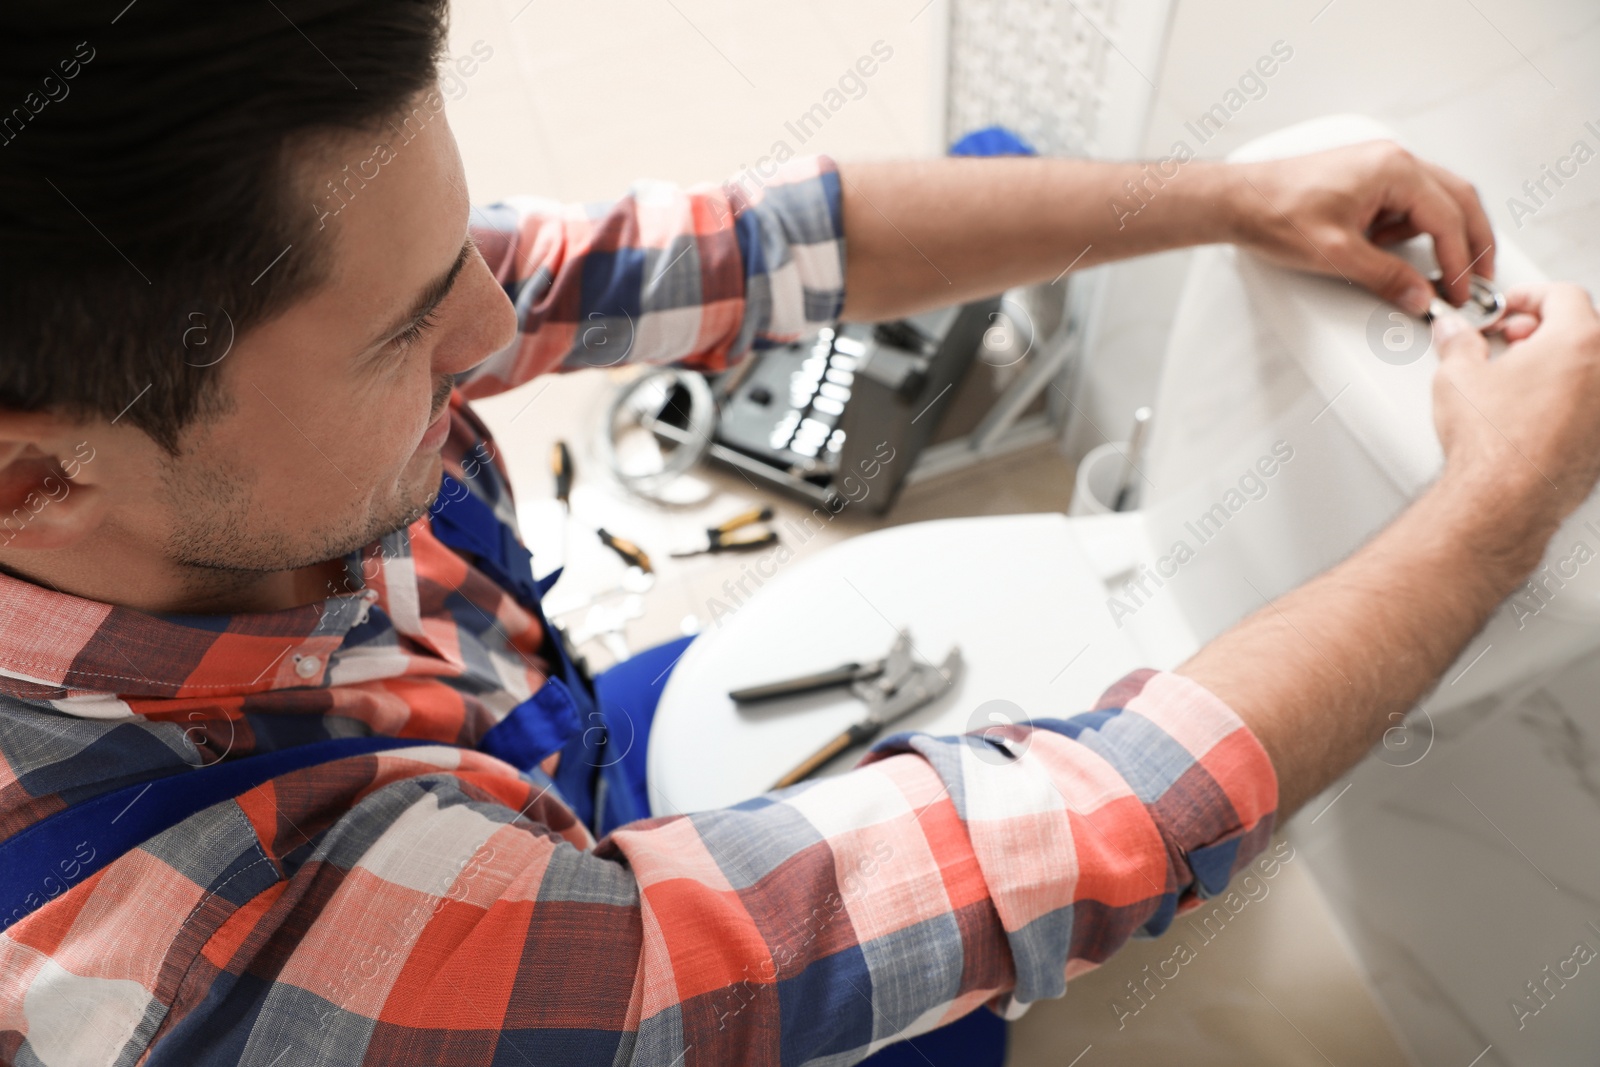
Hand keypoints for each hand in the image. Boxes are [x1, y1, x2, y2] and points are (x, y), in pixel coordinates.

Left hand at [1230, 141, 1493, 315]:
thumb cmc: (1276, 214)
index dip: (1460, 261)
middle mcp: (1394, 161)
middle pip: (1457, 200)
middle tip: (1475, 280)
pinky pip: (1408, 203)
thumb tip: (1420, 297)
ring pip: (1437, 200)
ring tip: (1438, 271)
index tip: (1459, 291)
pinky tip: (1390, 249)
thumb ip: (1385, 277)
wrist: (1238, 200)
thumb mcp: (1336, 255)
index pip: (1447, 218)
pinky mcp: (1367, 179)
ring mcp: (1381, 167)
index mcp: (1394, 170)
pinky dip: (1412, 229)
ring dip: (1444, 235)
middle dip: (1471, 243)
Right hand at [1432, 283, 1599, 531]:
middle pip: (1582, 329)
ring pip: (1587, 369)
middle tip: (1510, 340)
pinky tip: (1529, 411)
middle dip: (1542, 328)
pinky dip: (1565, 399)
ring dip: (1555, 365)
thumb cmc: (1493, 444)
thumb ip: (1458, 345)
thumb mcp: (1457, 378)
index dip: (1530, 296)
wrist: (1504, 500)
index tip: (1511, 306)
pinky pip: (1588, 405)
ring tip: (1516, 378)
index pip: (1563, 295)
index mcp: (1579, 341)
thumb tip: (1453, 335)